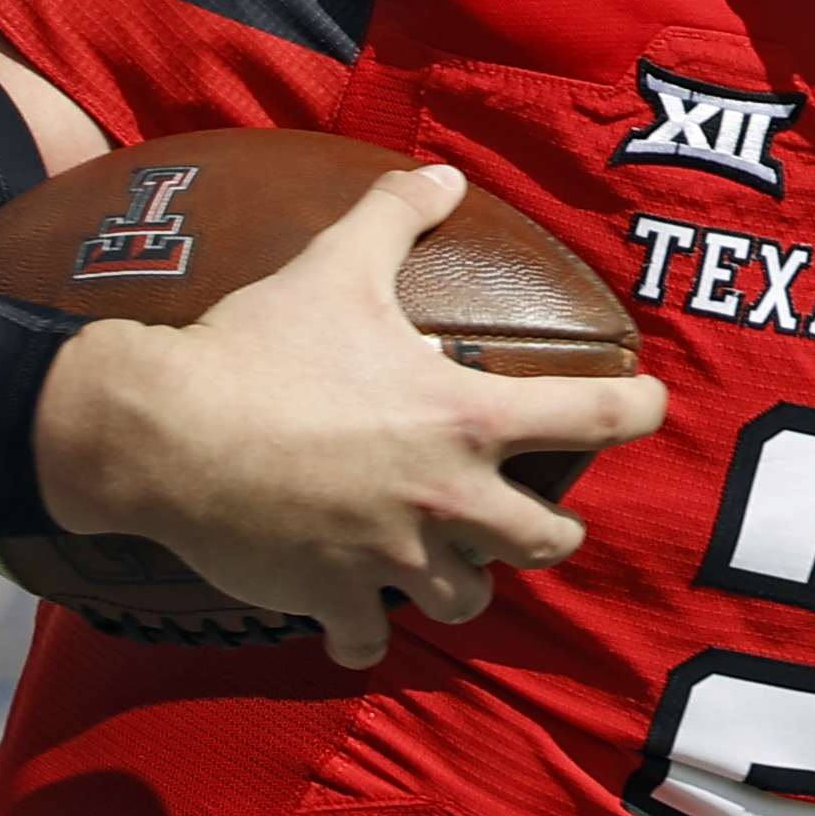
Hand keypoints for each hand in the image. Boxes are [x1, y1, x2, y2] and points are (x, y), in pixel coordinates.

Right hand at [33, 166, 667, 669]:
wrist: (165, 428)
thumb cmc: (257, 344)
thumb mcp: (335, 264)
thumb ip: (397, 217)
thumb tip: (443, 175)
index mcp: (465, 417)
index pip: (594, 417)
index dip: (638, 411)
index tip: (649, 408)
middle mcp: (446, 497)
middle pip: (547, 542)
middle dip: (548, 532)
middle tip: (530, 517)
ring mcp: (392, 556)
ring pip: (467, 601)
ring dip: (461, 583)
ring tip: (443, 565)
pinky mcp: (334, 597)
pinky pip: (369, 641)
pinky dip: (365, 635)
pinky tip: (356, 623)